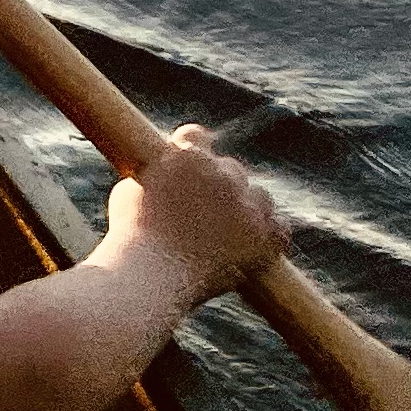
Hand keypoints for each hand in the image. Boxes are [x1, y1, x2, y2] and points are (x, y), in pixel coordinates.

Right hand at [109, 127, 286, 302]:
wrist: (149, 276)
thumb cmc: (130, 235)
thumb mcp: (129, 191)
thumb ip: (154, 176)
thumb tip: (161, 177)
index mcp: (187, 154)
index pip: (197, 135)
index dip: (193, 151)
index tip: (190, 168)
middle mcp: (221, 172)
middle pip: (231, 168)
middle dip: (220, 184)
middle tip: (208, 208)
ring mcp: (244, 204)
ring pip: (260, 195)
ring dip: (249, 206)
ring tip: (235, 227)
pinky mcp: (261, 238)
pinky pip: (281, 230)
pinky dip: (272, 235)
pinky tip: (261, 243)